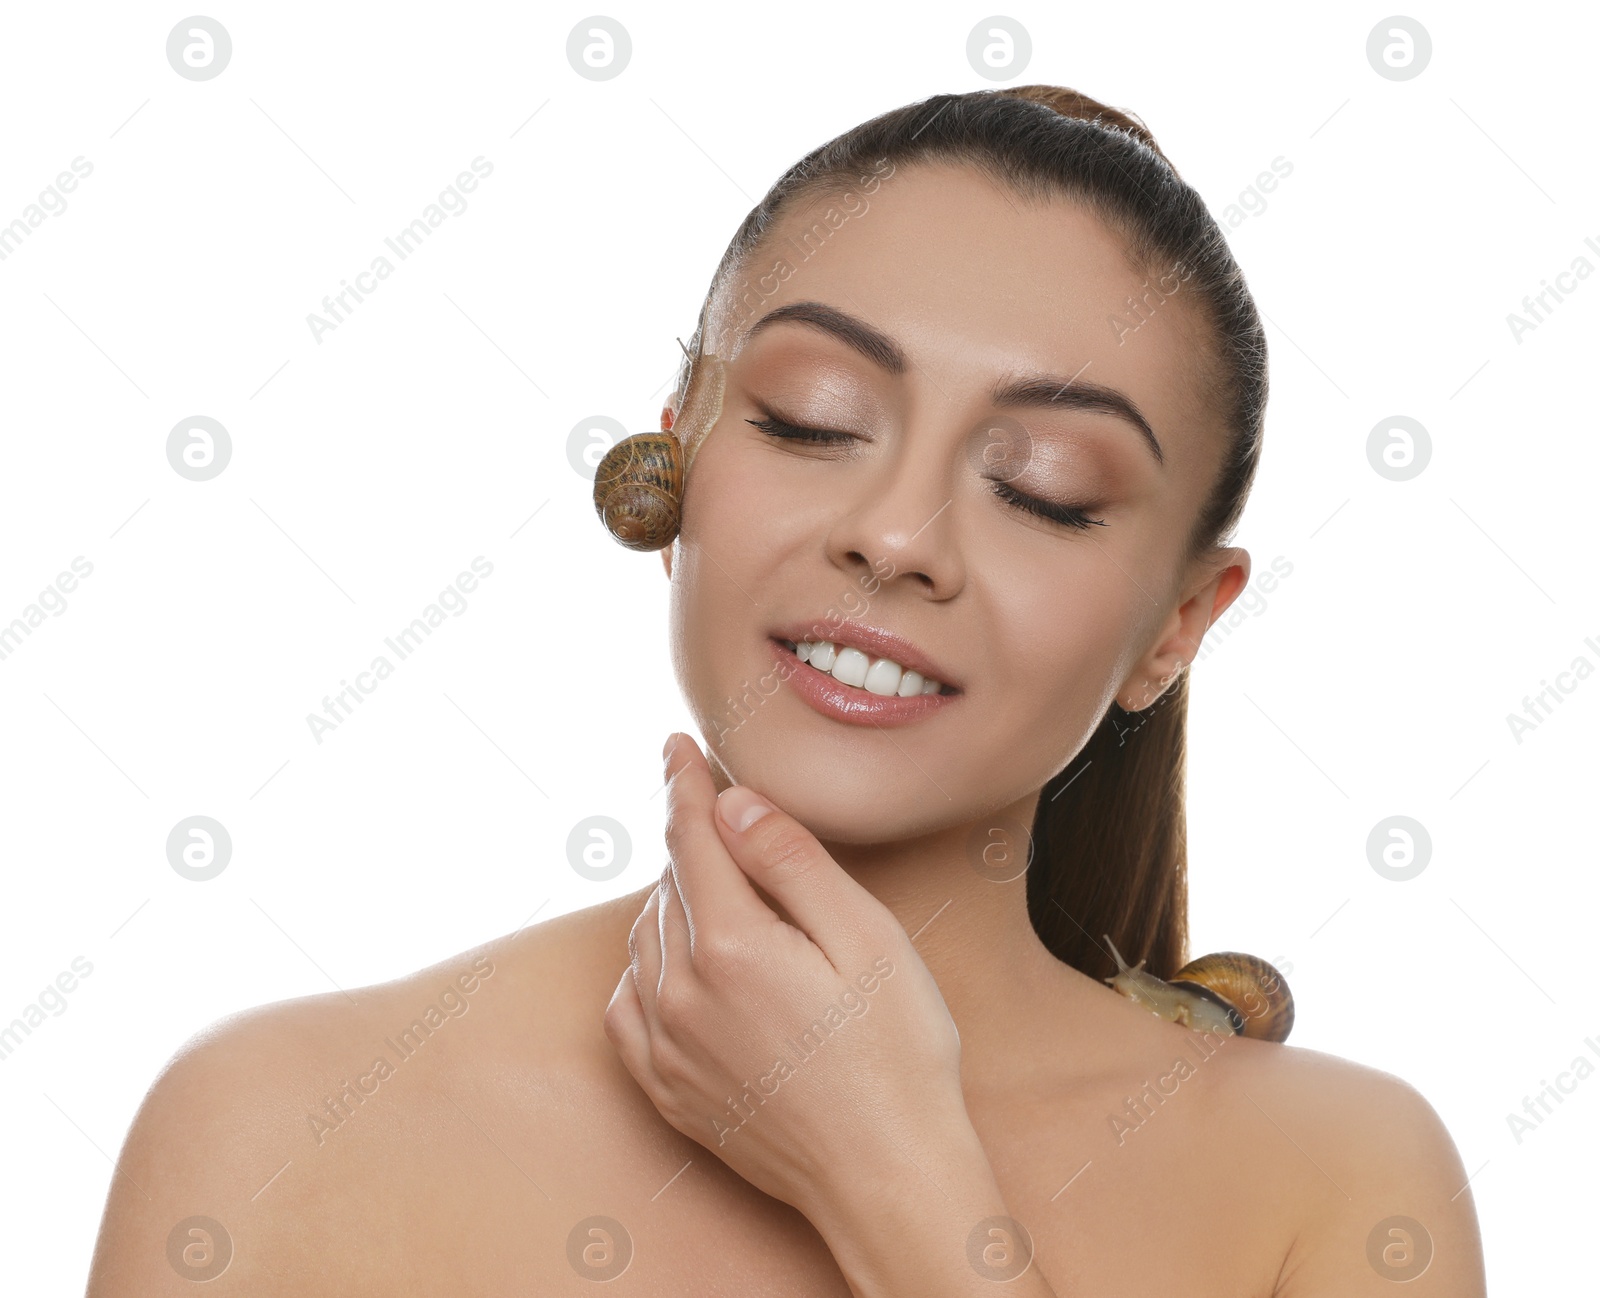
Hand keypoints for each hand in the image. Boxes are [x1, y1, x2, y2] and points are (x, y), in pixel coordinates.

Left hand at [603, 731, 966, 1216]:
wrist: (887, 1178)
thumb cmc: (896, 1056)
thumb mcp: (866, 939)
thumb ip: (792, 863)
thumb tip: (733, 804)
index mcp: (731, 947)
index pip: (690, 837)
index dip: (685, 783)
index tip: (677, 745)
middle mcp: (681, 994)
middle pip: (668, 884)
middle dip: (689, 838)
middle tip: (716, 809)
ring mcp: (668, 1048)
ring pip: (645, 938)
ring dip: (671, 896)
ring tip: (710, 878)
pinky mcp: (668, 1090)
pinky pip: (629, 1004)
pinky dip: (645, 963)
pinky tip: (673, 960)